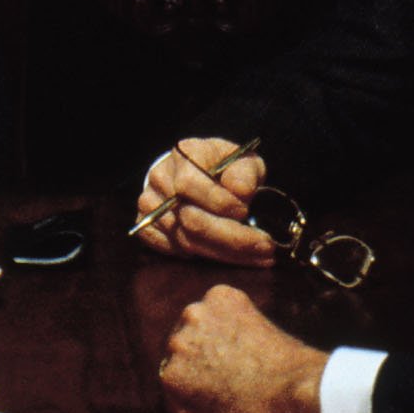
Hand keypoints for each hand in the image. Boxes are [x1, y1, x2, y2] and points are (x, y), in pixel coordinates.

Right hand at [132, 138, 274, 264]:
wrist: (195, 173)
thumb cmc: (223, 168)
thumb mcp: (242, 160)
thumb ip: (245, 173)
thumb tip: (241, 192)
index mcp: (183, 154)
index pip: (190, 183)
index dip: (220, 203)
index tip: (246, 212)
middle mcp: (160, 178)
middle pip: (190, 219)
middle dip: (232, 238)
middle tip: (264, 246)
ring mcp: (150, 204)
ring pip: (187, 241)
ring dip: (225, 253)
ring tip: (257, 255)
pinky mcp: (148, 228)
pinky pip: (175, 251)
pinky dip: (204, 258)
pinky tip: (230, 256)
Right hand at [154, 283, 327, 412]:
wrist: (298, 388)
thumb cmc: (257, 412)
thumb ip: (177, 402)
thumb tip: (168, 387)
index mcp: (170, 376)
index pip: (171, 371)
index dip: (194, 375)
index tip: (214, 380)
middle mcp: (176, 340)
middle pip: (181, 343)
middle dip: (200, 351)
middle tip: (230, 365)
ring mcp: (197, 314)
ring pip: (198, 321)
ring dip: (212, 330)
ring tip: (241, 349)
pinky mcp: (221, 296)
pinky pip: (219, 304)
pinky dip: (231, 313)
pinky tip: (250, 332)